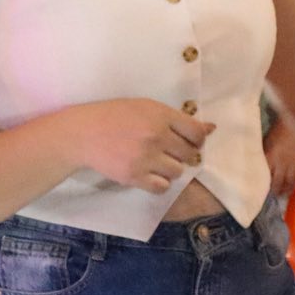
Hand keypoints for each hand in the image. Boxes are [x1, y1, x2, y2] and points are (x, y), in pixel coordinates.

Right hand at [73, 99, 210, 192]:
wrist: (83, 133)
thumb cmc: (116, 116)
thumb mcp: (146, 107)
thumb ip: (177, 119)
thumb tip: (211, 129)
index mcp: (161, 115)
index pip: (197, 133)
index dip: (198, 140)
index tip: (191, 142)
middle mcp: (156, 136)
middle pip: (189, 154)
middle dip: (184, 154)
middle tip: (169, 152)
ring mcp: (145, 158)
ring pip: (177, 172)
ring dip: (171, 169)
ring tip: (157, 162)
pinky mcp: (134, 176)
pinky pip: (162, 187)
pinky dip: (159, 183)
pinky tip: (150, 174)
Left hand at [262, 118, 294, 199]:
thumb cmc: (278, 131)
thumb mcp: (267, 142)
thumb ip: (265, 155)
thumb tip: (259, 165)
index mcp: (270, 156)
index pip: (265, 174)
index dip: (262, 184)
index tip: (258, 191)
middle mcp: (282, 163)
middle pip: (277, 181)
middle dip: (274, 190)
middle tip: (270, 197)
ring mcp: (293, 163)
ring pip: (288, 181)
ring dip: (285, 189)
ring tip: (281, 195)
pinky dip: (294, 183)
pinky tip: (292, 187)